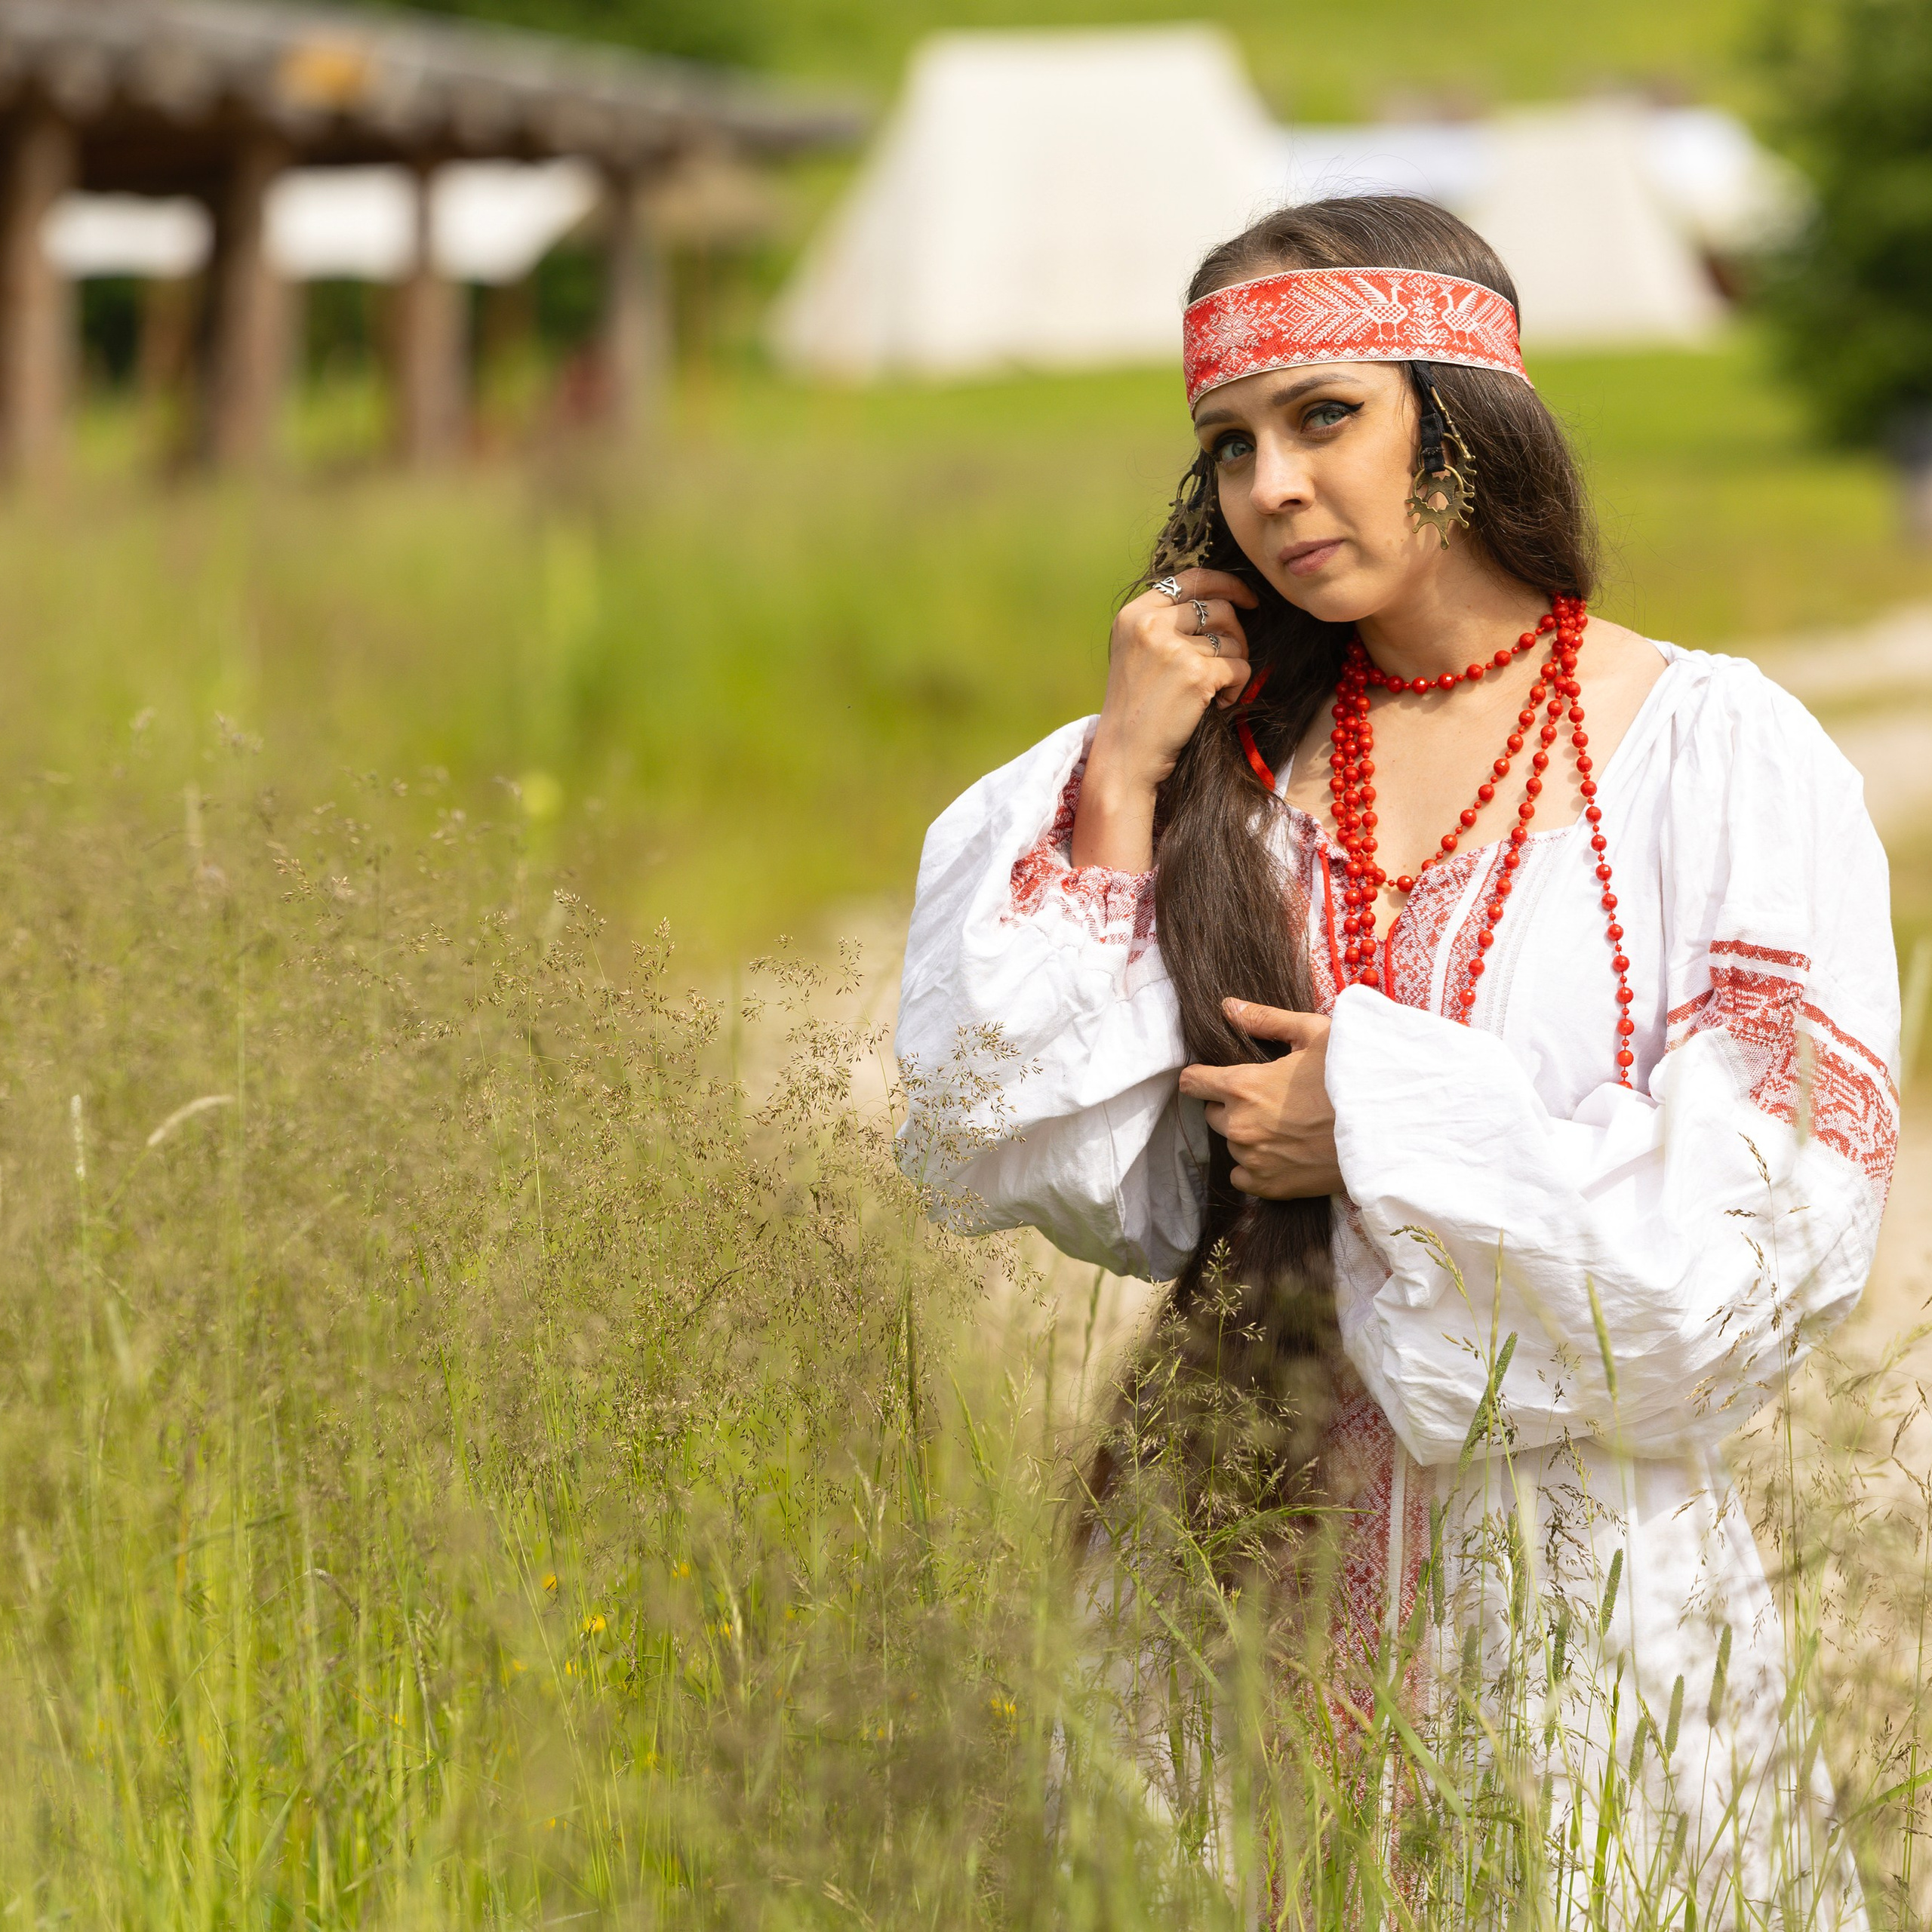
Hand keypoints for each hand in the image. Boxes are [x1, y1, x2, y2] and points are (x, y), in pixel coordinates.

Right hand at [1071, 567, 1257, 870]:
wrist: (1125, 756)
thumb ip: (1165, 623)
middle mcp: (1150, 624)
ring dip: (1234, 667)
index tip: (1247, 600)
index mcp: (1134, 614)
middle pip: (1219, 609)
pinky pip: (1240, 668)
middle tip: (1231, 662)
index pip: (1191, 578)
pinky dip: (1236, 688)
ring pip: (1233, 640)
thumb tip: (1223, 601)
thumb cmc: (1136, 710)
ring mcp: (1172, 647)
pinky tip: (1215, 705)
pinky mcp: (1194, 674)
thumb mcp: (1137, 653)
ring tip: (1213, 692)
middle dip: (1236, 635)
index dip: (1227, 584)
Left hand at [1177, 1001, 1341, 1199]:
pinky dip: (1255, 1165)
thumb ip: (1265, 1020)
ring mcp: (1253, 1159)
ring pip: (1231, 1144)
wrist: (1388, 1128)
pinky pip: (1242, 1175)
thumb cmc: (1353, 1075)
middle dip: (1231, 1105)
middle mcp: (1240, 1125)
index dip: (1203, 1076)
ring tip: (1285, 1125)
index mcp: (1243, 1086)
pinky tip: (1282, 1152)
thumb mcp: (1313, 1033)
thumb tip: (1227, 1006)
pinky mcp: (1270, 1186)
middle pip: (1212, 1114)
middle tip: (1268, 1099)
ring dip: (1248, 1135)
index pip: (1192, 1082)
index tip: (1218, 1076)